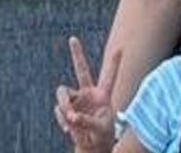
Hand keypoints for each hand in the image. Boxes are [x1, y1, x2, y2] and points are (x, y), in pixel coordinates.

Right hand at [54, 36, 120, 152]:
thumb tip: (72, 116)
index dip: (114, 63)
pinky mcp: (66, 109)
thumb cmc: (101, 135)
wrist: (90, 145)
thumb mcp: (99, 128)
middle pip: (81, 69)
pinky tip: (69, 129)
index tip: (121, 48)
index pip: (109, 77)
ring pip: (63, 93)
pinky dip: (62, 119)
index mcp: (102, 95)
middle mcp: (88, 93)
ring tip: (71, 119)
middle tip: (72, 38)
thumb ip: (86, 121)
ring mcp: (76, 100)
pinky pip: (59, 109)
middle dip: (76, 54)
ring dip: (65, 105)